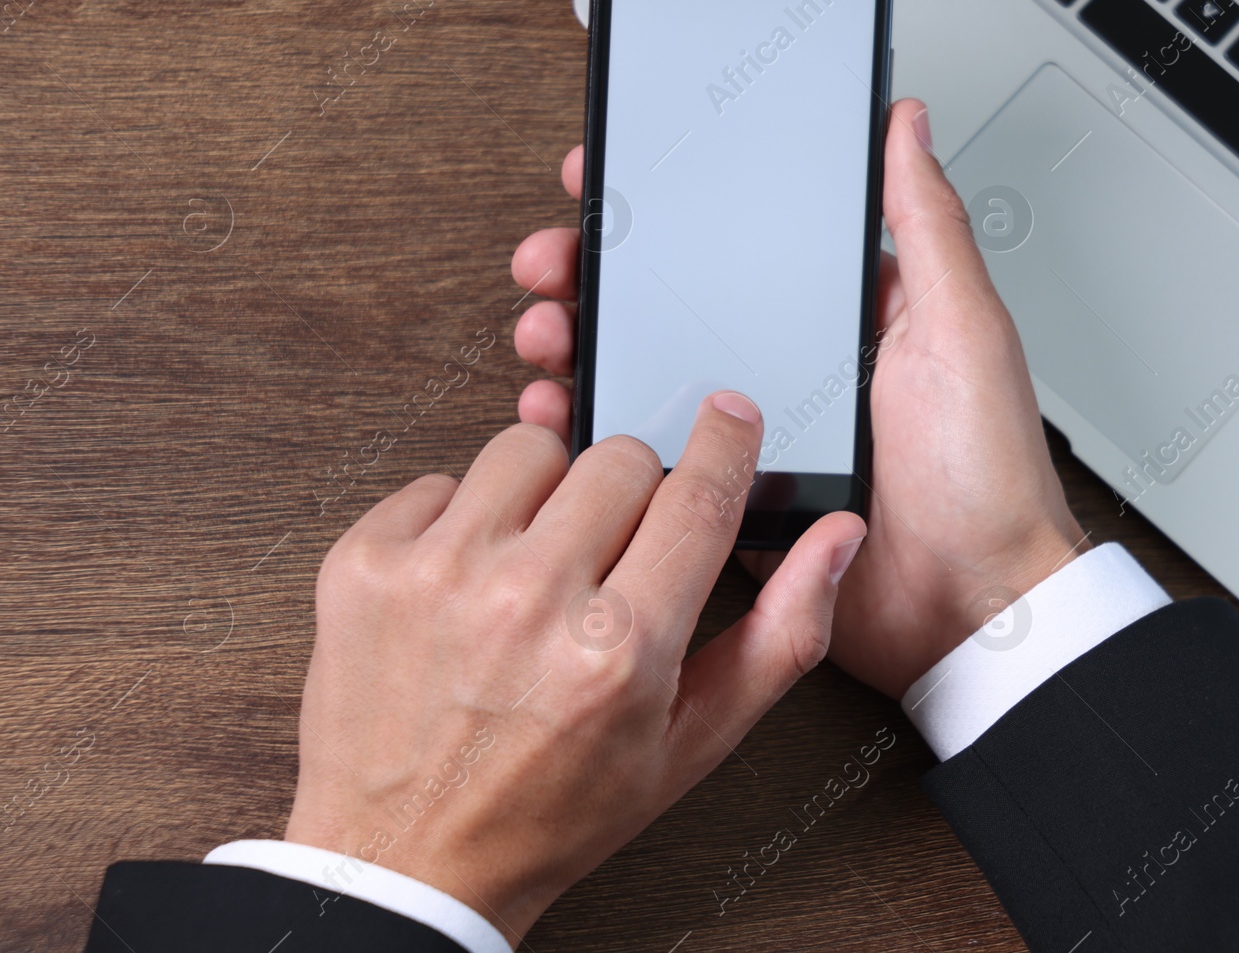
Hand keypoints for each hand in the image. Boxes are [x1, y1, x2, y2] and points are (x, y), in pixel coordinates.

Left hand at [284, 398, 865, 941]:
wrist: (407, 859)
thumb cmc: (550, 807)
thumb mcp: (691, 744)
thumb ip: (781, 635)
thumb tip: (834, 541)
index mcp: (621, 648)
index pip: (699, 494)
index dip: (725, 442)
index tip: (727, 415)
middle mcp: (529, 601)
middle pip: (619, 458)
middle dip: (630, 495)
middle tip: (608, 557)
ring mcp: (438, 575)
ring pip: (528, 449)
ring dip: (545, 496)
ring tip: (534, 565)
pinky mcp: (367, 564)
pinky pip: (442, 479)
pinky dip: (463, 520)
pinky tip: (468, 583)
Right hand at [510, 99, 1085, 700]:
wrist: (972, 608)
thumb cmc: (987, 475)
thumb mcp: (962, 329)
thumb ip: (927, 225)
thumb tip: (908, 125)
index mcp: (838, 315)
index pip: (735, 241)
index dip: (667, 208)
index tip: (608, 180)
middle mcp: (788, 367)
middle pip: (671, 302)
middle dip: (599, 272)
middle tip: (557, 259)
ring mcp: (752, 433)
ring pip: (647, 375)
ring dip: (584, 343)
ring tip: (551, 330)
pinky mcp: (729, 498)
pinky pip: (651, 459)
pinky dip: (597, 435)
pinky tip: (564, 413)